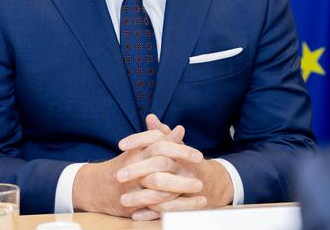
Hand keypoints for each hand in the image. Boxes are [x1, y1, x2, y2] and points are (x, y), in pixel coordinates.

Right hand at [72, 118, 189, 217]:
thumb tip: (180, 129)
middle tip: (201, 181)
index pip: (162, 146)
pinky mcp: (131, 204)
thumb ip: (161, 138)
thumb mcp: (142, 149)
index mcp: (140, 152)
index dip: (182, 151)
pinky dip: (171, 208)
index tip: (200, 156)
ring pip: (158, 191)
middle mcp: (135, 168)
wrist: (97, 186)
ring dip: (181, 194)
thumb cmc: (126, 164)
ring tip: (200, 196)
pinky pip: (154, 207)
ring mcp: (132, 187)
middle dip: (183, 176)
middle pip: (161, 168)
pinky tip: (187, 208)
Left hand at [117, 115, 234, 219]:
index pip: (159, 140)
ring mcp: (186, 185)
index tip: (121, 144)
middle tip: (118, 175)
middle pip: (161, 164)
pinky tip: (136, 213)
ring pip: (163, 190)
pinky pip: (168, 209)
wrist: (211, 184)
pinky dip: (151, 212)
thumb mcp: (176, 147)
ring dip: (141, 197)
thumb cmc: (188, 163)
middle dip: (137, 170)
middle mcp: (185, 166)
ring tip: (122, 201)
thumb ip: (162, 133)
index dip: (139, 140)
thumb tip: (150, 117)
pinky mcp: (185, 202)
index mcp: (179, 150)